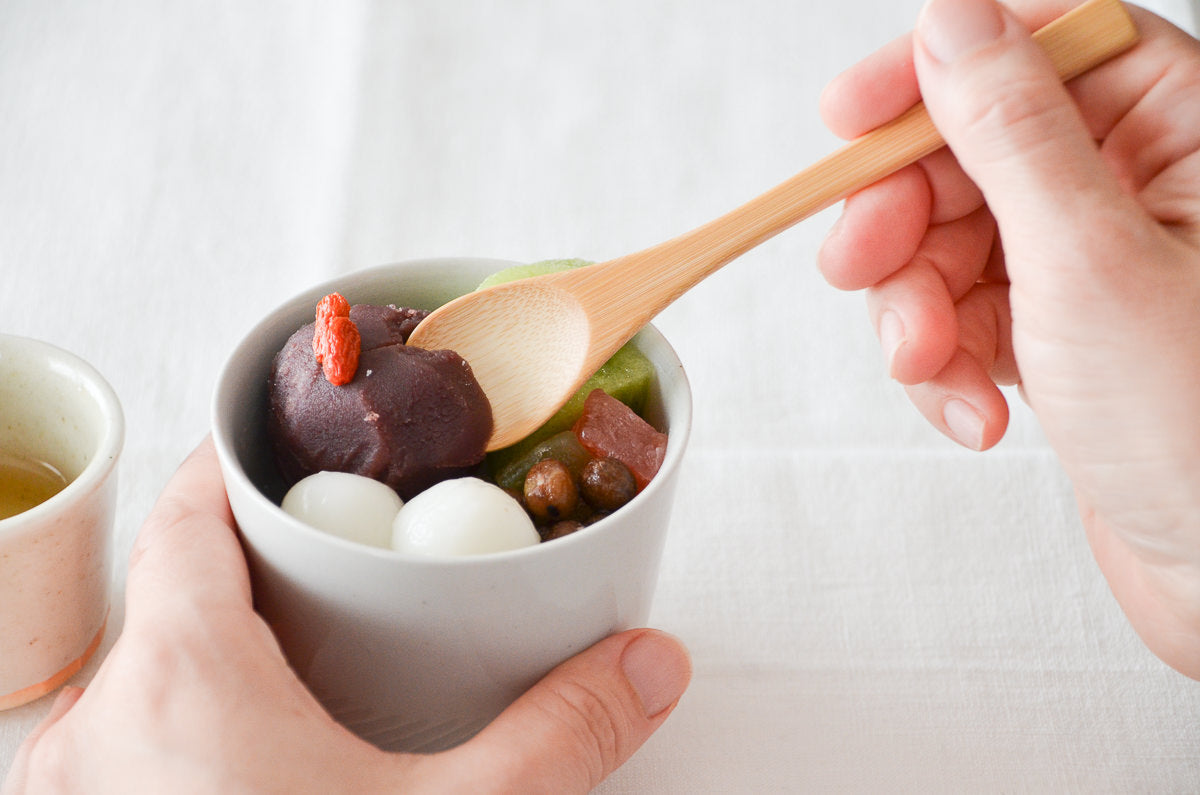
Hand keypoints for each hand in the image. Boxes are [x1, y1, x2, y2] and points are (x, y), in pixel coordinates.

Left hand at [3, 439, 690, 793]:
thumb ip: (559, 736)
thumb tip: (650, 663)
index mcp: (179, 681)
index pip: (189, 513)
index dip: (239, 464)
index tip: (292, 448)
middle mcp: (100, 725)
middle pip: (169, 583)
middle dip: (253, 557)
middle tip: (334, 551)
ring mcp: (79, 785)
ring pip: (143, 663)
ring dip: (217, 637)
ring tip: (305, 643)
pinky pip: (127, 732)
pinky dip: (188, 709)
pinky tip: (256, 744)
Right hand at [818, 0, 1199, 677]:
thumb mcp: (1088, 260)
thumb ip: (1011, 132)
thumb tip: (949, 27)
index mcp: (1180, 133)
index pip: (1039, 44)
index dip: (935, 71)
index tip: (850, 116)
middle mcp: (1134, 186)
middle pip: (969, 151)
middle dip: (904, 221)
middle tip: (863, 265)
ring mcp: (1087, 264)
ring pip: (949, 240)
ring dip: (916, 310)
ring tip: (935, 369)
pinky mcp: (1054, 332)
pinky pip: (959, 313)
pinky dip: (945, 363)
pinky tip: (973, 410)